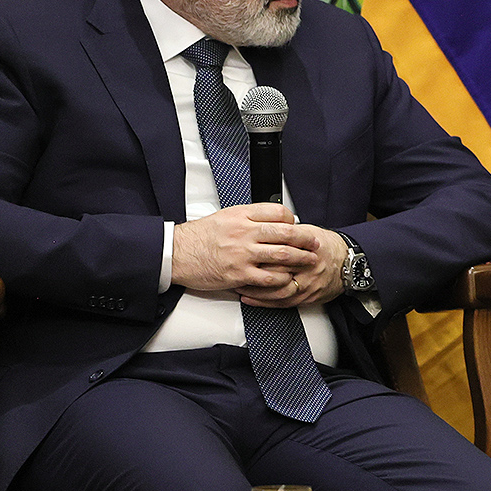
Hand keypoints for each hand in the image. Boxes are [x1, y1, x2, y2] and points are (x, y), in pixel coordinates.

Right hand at [172, 204, 319, 292]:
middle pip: (285, 232)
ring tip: (309, 261)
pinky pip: (268, 278)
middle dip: (305, 239)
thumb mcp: (226, 216)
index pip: (277, 212)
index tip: (297, 224)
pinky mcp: (238, 274)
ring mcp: (242, 254)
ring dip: (300, 259)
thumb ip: (249, 217)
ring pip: (281, 255)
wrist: (176, 253)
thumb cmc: (199, 236)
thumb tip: (272, 219)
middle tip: (314, 243)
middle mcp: (244, 232)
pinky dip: (282, 279)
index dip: (292, 218)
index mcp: (241, 215)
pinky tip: (287, 279)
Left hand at [234, 223, 347, 307]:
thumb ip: (286, 231)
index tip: (241, 250)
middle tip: (234, 268)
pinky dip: (263, 302)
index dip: (258, 251)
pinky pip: (281, 303)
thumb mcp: (308, 231)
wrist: (348, 264)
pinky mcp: (306, 298)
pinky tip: (250, 298)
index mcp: (307, 247)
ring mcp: (307, 284)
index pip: (279, 250)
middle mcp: (308, 267)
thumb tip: (261, 225)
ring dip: (255, 290)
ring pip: (277, 290)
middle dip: (252, 271)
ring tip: (238, 285)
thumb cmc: (327, 246)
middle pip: (276, 270)